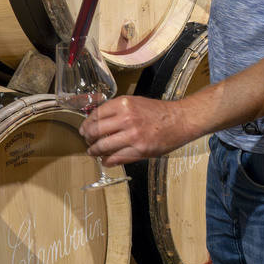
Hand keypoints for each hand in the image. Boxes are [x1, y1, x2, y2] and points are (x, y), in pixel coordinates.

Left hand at [78, 94, 197, 166]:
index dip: (87, 123)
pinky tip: (105, 160)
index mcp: (124, 104)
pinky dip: (107, 161)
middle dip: (87, 138)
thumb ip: (117, 110)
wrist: (179, 120)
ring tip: (93, 152)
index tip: (84, 129)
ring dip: (94, 151)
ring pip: (102, 146)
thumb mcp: (136, 102)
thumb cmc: (158, 112)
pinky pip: (115, 158)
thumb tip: (98, 119)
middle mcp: (126, 118)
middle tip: (87, 141)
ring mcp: (132, 135)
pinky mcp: (139, 150)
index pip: (96, 114)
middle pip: (95, 130)